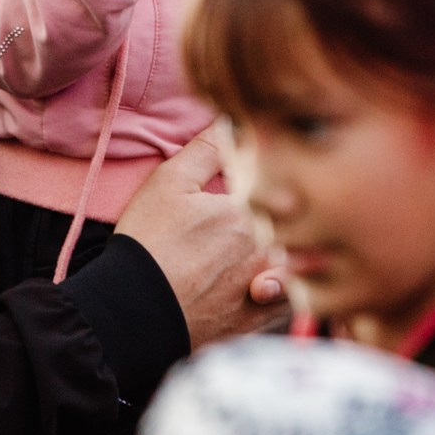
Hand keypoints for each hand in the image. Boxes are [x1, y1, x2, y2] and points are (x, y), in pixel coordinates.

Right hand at [115, 130, 287, 346]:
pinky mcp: (260, 316)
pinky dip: (284, 286)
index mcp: (250, 209)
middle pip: (296, 222)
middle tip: (283, 207)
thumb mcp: (170, 183)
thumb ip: (207, 148)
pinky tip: (264, 278)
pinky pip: (291, 297)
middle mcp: (267, 247)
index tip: (274, 174)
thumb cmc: (149, 244)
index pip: (280, 183)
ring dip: (295, 252)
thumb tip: (231, 119)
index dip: (275, 179)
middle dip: (291, 213)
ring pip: (300, 260)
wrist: (134, 314)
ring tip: (277, 246)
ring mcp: (267, 285)